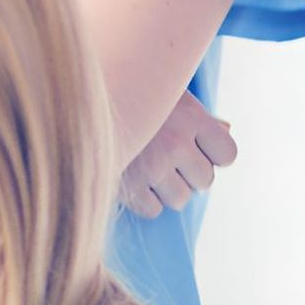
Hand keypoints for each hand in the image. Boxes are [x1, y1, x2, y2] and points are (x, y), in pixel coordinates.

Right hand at [120, 90, 236, 218]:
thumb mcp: (167, 95)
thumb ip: (198, 114)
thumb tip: (226, 129)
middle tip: (167, 163)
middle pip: (205, 180)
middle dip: (189, 176)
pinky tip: (134, 183)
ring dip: (168, 191)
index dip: (214, 157)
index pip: (227, 154)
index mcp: (192, 117)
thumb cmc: (128, 95)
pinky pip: (153, 210)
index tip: (196, 151)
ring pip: (180, 199)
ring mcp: (151, 166)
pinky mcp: (127, 185)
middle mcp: (176, 142)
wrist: (77, 99)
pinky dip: (145, 201)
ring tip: (149, 173)